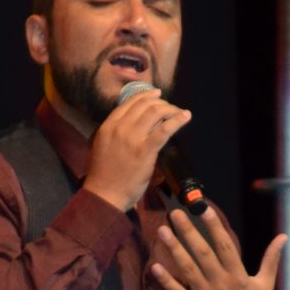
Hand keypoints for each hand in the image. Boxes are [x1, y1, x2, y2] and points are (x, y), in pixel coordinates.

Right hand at [84, 89, 190, 211]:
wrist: (105, 194)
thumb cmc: (104, 175)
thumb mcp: (103, 146)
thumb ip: (115, 133)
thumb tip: (132, 124)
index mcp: (108, 125)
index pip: (129, 102)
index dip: (146, 95)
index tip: (157, 95)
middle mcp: (120, 127)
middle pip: (144, 105)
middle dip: (160, 102)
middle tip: (170, 107)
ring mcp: (133, 137)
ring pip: (155, 112)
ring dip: (171, 109)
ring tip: (179, 112)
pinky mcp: (145, 150)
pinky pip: (165, 129)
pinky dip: (177, 120)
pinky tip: (186, 116)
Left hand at [149, 205, 287, 289]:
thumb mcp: (267, 285)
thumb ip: (272, 259)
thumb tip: (283, 237)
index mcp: (238, 276)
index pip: (225, 246)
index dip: (214, 226)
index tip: (203, 208)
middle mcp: (221, 284)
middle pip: (202, 253)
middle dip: (188, 232)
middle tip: (174, 213)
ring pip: (187, 269)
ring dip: (174, 250)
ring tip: (162, 231)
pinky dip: (166, 281)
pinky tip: (155, 267)